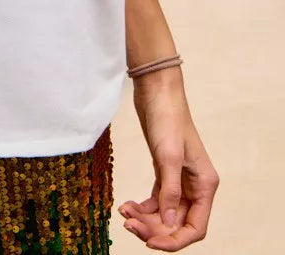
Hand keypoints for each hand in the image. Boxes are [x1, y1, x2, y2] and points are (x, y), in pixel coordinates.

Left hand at [118, 72, 218, 249]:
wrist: (156, 91)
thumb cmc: (167, 119)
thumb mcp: (168, 156)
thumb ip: (170, 192)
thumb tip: (170, 225)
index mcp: (205, 185)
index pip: (195, 227)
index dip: (174, 240)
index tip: (151, 242)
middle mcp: (195, 186)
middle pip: (177, 223)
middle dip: (155, 229)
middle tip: (130, 225)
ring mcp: (179, 180)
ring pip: (165, 214)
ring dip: (146, 219)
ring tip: (124, 214)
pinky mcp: (164, 172)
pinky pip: (156, 200)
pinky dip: (143, 207)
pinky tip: (127, 206)